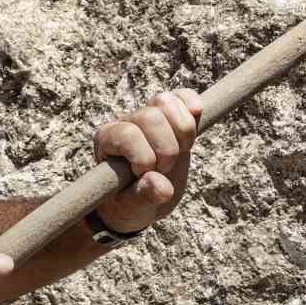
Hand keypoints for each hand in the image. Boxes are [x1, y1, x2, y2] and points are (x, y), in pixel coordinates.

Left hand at [91, 88, 202, 235]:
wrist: (142, 199)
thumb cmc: (130, 203)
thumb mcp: (133, 208)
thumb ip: (144, 197)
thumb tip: (161, 188)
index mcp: (107, 140)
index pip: (128, 135)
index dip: (144, 157)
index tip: (145, 175)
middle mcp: (125, 122)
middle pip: (150, 117)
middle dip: (166, 148)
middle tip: (165, 169)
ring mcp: (148, 115)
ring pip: (166, 102)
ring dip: (182, 131)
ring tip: (181, 151)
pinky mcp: (171, 115)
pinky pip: (182, 96)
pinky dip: (192, 103)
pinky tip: (197, 114)